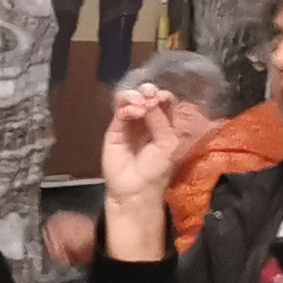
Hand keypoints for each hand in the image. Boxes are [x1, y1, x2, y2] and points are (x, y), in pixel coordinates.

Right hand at [101, 85, 201, 200]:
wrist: (134, 189)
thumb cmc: (156, 170)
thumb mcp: (168, 143)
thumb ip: (160, 118)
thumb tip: (149, 99)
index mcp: (165, 126)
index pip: (164, 103)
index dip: (163, 96)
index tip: (161, 96)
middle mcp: (147, 123)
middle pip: (147, 99)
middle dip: (149, 93)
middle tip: (149, 93)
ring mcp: (130, 126)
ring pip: (132, 103)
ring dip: (136, 97)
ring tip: (140, 103)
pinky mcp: (115, 130)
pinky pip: (120, 113)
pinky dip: (126, 108)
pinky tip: (133, 112)